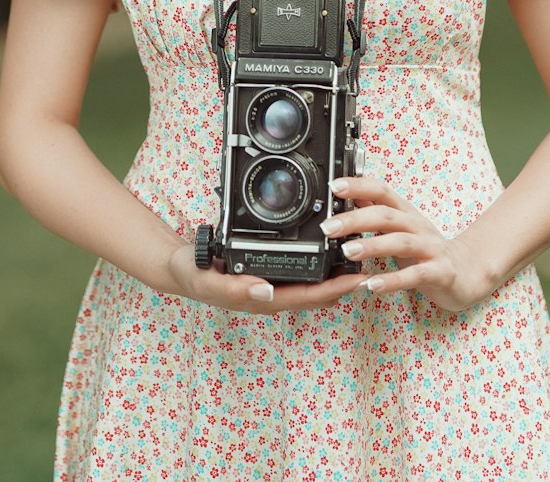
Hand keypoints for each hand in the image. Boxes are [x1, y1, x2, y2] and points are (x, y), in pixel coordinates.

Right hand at [165, 243, 367, 314]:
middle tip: (371, 265)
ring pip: (310, 284)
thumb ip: (232, 286)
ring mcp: (270, 284)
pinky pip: (299, 272)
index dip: (333, 289)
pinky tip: (330, 252)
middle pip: (316, 293)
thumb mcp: (206, 279)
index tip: (357, 278)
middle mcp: (270, 293)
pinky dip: (318, 265)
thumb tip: (266, 292)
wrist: (178, 267)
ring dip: (334, 274)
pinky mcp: (267, 271)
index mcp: (260, 297)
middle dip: (343, 282)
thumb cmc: (192, 273)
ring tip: (360, 257)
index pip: (305, 296)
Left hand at [321, 175, 493, 312]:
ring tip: (347, 252)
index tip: (334, 186)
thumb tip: (346, 196)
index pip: (382, 190)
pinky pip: (416, 275)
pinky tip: (372, 285)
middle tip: (330, 227)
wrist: (468, 271)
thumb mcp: (399, 229)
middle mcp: (417, 226)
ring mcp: (431, 248)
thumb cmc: (426, 250)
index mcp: (405, 213)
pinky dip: (393, 280)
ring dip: (372, 245)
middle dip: (356, 219)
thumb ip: (375, 214)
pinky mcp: (440, 272)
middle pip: (386, 215)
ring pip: (400, 242)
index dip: (359, 185)